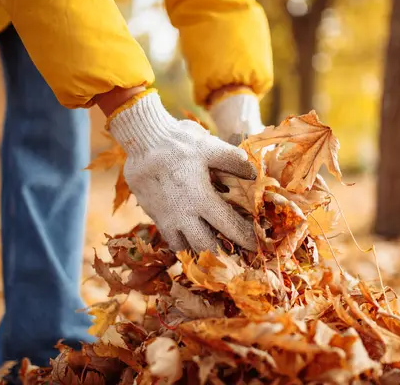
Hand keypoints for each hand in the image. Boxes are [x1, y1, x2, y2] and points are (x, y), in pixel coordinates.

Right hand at [109, 91, 257, 252]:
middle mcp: (183, 215)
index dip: (246, 238)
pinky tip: (194, 239)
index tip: (258, 246)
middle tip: (238, 255)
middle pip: (207, 248)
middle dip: (224, 256)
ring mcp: (166, 219)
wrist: (141, 141)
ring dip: (203, 253)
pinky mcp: (154, 217)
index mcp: (201, 198)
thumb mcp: (209, 146)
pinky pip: (171, 240)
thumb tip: (254, 173)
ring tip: (217, 252)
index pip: (229, 226)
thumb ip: (232, 160)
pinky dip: (185, 244)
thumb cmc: (177, 142)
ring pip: (186, 249)